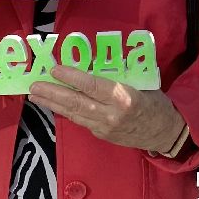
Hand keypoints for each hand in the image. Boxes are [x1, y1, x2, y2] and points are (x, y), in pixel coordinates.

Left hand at [28, 64, 183, 152]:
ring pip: (73, 113)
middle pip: (76, 102)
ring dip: (52, 104)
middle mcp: (111, 114)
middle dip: (52, 93)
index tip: (55, 69)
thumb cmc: (154, 102)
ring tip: (35, 95)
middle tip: (34, 85)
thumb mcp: (140, 82)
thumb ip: (117, 76)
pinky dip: (65, 111)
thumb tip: (91, 63)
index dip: (72, 77)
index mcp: (123, 97)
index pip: (92, 86)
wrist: (165, 132)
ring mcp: (105, 127)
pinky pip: (80, 120)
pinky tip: (53, 104)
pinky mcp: (101, 135)